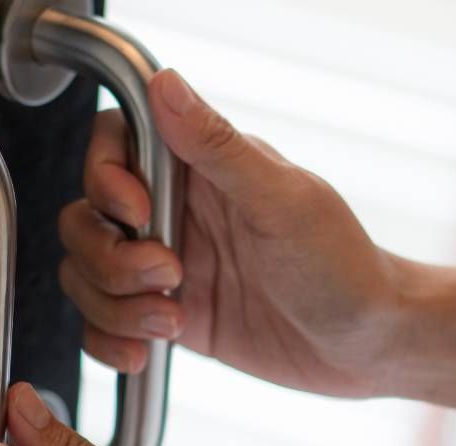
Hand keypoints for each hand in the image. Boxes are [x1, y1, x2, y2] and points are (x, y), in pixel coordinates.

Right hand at [59, 68, 408, 396]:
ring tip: (172, 321)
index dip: (106, 180)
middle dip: (111, 258)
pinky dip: (110, 342)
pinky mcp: (168, 317)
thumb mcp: (282, 200)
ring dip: (115, 306)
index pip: (114, 146)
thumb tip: (165, 84)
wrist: (369, 347)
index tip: (141, 215)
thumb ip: (217, 146)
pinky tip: (147, 352)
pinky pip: (105, 324)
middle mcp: (176, 214)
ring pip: (88, 275)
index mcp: (201, 170)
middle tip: (170, 277)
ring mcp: (167, 269)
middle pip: (86, 219)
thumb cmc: (344, 267)